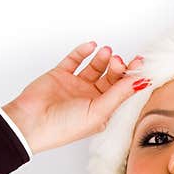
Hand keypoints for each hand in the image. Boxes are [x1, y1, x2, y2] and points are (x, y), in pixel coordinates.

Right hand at [1, 42, 147, 154]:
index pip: (121, 92)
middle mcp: (90, 99)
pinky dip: (84, 51)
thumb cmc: (64, 127)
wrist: (32, 122)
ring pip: (94, 67)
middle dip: (117, 67)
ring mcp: (75, 86)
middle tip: (118, 60)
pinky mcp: (60, 75)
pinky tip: (91, 46)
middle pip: (110, 78)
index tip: (141, 65)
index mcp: (102, 112)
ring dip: (102, 58)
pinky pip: (75, 59)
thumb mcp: (99, 112)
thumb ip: (120, 94)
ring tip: (106, 52)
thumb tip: (141, 82)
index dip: (131, 78)